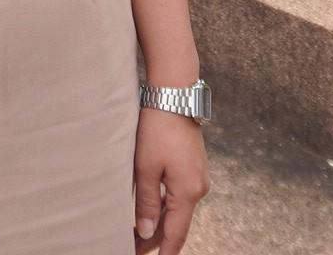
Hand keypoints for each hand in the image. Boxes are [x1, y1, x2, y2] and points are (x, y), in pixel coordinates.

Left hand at [132, 108, 208, 253]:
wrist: (174, 94)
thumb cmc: (157, 129)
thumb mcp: (146, 168)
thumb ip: (146, 203)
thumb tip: (146, 232)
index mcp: (188, 192)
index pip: (175, 235)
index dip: (163, 253)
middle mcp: (198, 188)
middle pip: (176, 224)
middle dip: (156, 240)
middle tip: (133, 250)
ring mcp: (197, 177)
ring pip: (177, 210)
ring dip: (158, 223)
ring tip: (136, 236)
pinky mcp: (193, 166)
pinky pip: (179, 195)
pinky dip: (164, 207)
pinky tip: (150, 211)